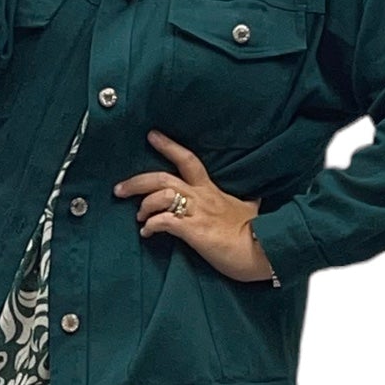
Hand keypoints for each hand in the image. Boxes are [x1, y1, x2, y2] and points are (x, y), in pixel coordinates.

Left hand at [113, 132, 275, 282]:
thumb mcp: (251, 210)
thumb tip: (257, 200)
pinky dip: (151, 225)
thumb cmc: (257, 233)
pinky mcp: (194, 231)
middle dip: (136, 181)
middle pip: (162, 178)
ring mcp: (196, 213)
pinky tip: (147, 233)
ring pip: (161, 196)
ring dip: (144, 206)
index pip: (188, 160)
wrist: (265, 250)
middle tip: (118, 189)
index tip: (151, 135)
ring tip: (140, 218)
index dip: (168, 146)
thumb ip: (248, 203)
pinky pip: (165, 222)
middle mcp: (201, 197)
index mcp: (211, 190)